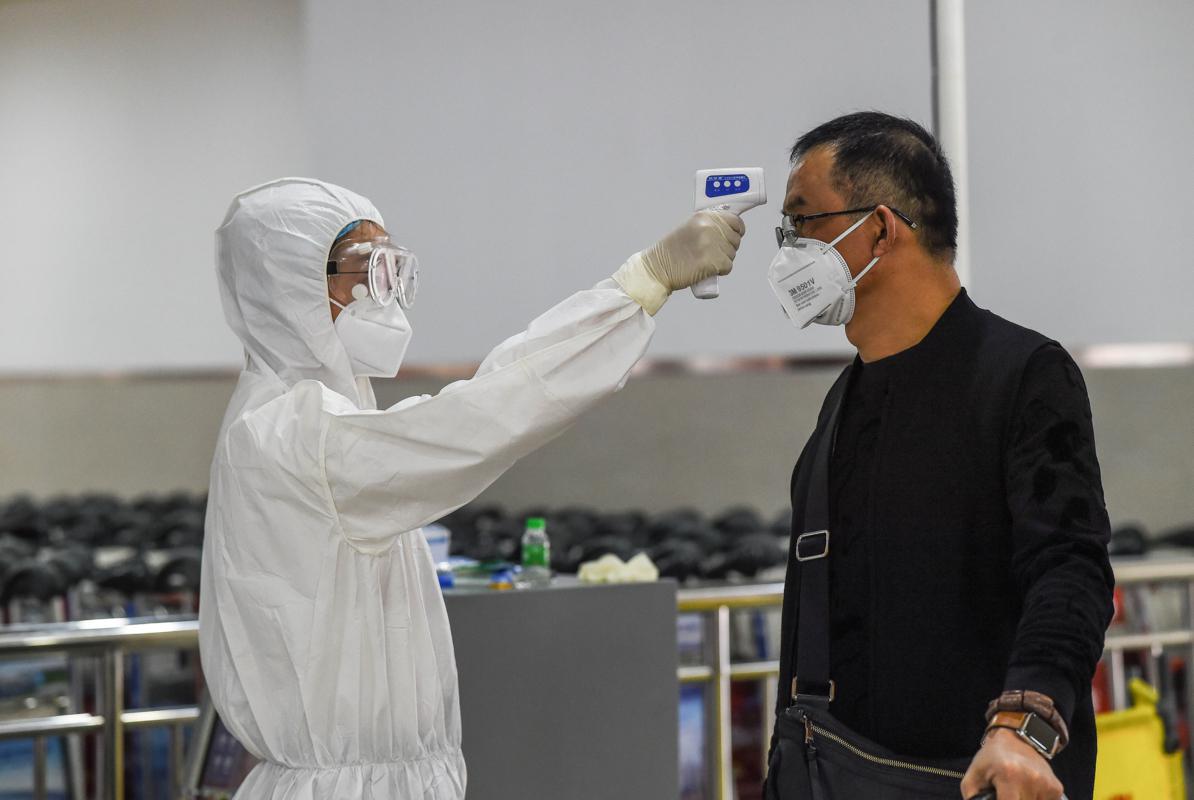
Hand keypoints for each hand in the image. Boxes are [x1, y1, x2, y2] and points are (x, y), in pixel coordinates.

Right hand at [613, 210, 744, 313]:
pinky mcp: (712, 262)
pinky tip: (706, 269)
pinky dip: (720, 271)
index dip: (737, 230)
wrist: (657, 268)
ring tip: (704, 261)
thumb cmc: (672, 251)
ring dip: (722, 260)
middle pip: (735, 239)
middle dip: (728, 248)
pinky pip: (727, 266)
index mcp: (704, 216)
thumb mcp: (690, 228)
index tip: (735, 235)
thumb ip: (708, 225)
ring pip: (732, 254)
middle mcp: (709, 228)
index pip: (735, 220)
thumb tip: (731, 229)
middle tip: (711, 253)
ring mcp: (711, 244)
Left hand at [960, 728, 1063, 799]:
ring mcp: (1046, 784)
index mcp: (1008, 775)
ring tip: (1015, 791)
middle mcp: (1030, 778)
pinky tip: (1028, 791)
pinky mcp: (1056, 788)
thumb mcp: (973, 777)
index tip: (998, 797)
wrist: (1015, 738)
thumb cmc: (991, 759)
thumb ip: (973, 798)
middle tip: (1006, 793)